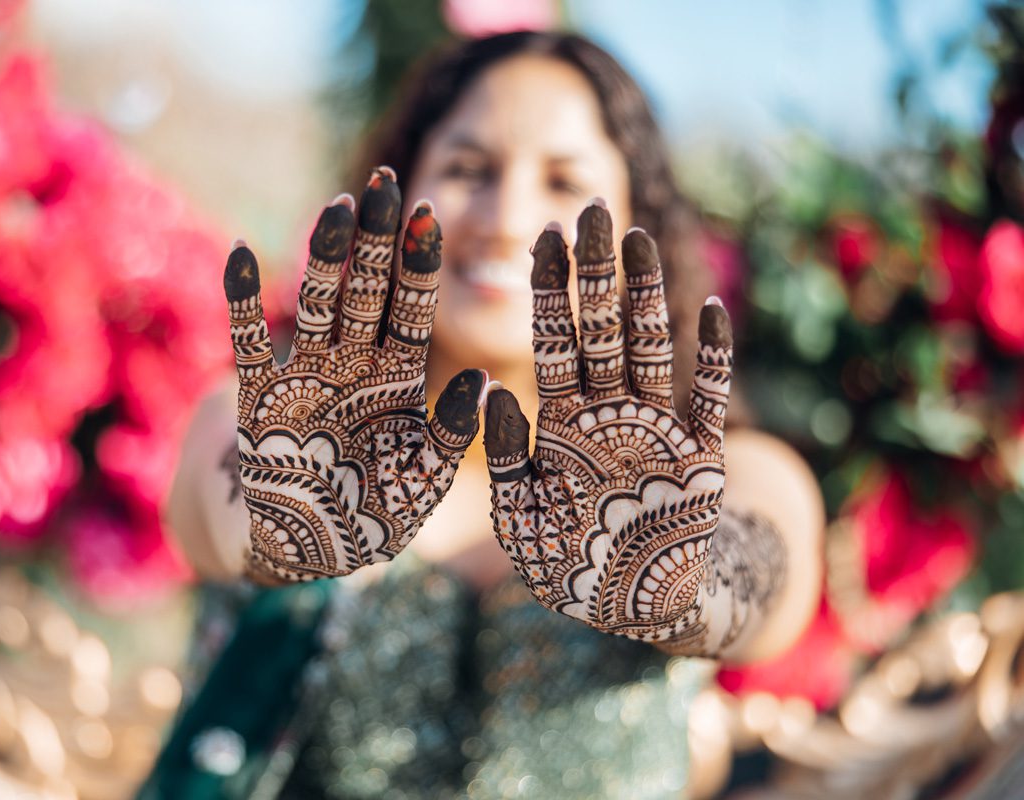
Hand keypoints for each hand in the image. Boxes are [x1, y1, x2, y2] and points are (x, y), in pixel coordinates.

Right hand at [224, 168, 486, 583]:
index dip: (419, 265)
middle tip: (387, 181)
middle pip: (368, 292)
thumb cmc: (372, 517)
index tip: (430, 213)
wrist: (305, 548)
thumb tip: (483, 384)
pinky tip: (240, 253)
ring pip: (319, 304)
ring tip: (338, 206)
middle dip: (379, 240)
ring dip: (325, 257)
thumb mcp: (421, 481)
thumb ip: (449, 436)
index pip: (411, 312)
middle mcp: (353, 368)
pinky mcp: (258, 398)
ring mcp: (305, 377)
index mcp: (397, 382)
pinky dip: (241, 302)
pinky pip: (247, 343)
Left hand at [484, 203, 732, 645]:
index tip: (543, 237)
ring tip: (640, 237)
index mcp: (563, 421)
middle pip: (601, 328)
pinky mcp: (701, 453)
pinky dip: (713, 357)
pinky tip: (712, 308)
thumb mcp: (523, 515)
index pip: (554, 342)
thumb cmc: (569, 564)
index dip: (550, 292)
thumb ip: (512, 457)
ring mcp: (656, 426)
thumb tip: (494, 396)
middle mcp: (609, 412)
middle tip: (592, 209)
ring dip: (646, 294)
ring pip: (650, 346)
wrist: (634, 604)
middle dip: (595, 271)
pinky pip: (709, 396)